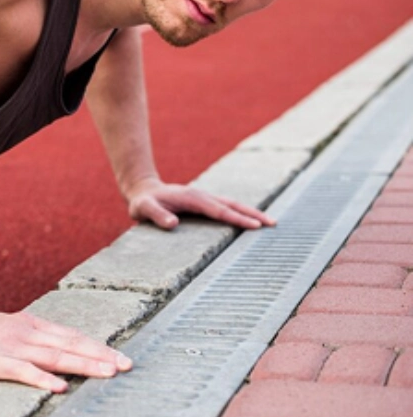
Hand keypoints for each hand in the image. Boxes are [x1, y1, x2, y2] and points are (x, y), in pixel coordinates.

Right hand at [0, 311, 131, 391]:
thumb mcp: (6, 328)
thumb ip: (31, 335)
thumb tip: (58, 344)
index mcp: (29, 324)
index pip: (70, 335)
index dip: (96, 345)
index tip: (120, 356)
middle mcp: (24, 332)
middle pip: (69, 344)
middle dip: (100, 355)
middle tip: (127, 365)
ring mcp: (9, 347)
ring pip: (53, 356)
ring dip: (82, 364)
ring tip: (107, 373)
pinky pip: (21, 371)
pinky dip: (41, 378)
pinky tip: (59, 386)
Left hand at [126, 178, 275, 229]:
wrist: (143, 191)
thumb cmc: (143, 203)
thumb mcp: (144, 209)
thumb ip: (156, 215)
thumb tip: (173, 223)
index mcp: (192, 198)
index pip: (219, 210)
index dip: (237, 218)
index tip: (254, 226)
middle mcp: (202, 196)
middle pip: (232, 204)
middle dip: (253, 213)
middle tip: (273, 224)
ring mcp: (204, 198)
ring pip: (232, 204)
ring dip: (251, 212)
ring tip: (270, 222)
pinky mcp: (204, 202)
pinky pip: (226, 207)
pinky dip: (241, 212)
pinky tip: (251, 221)